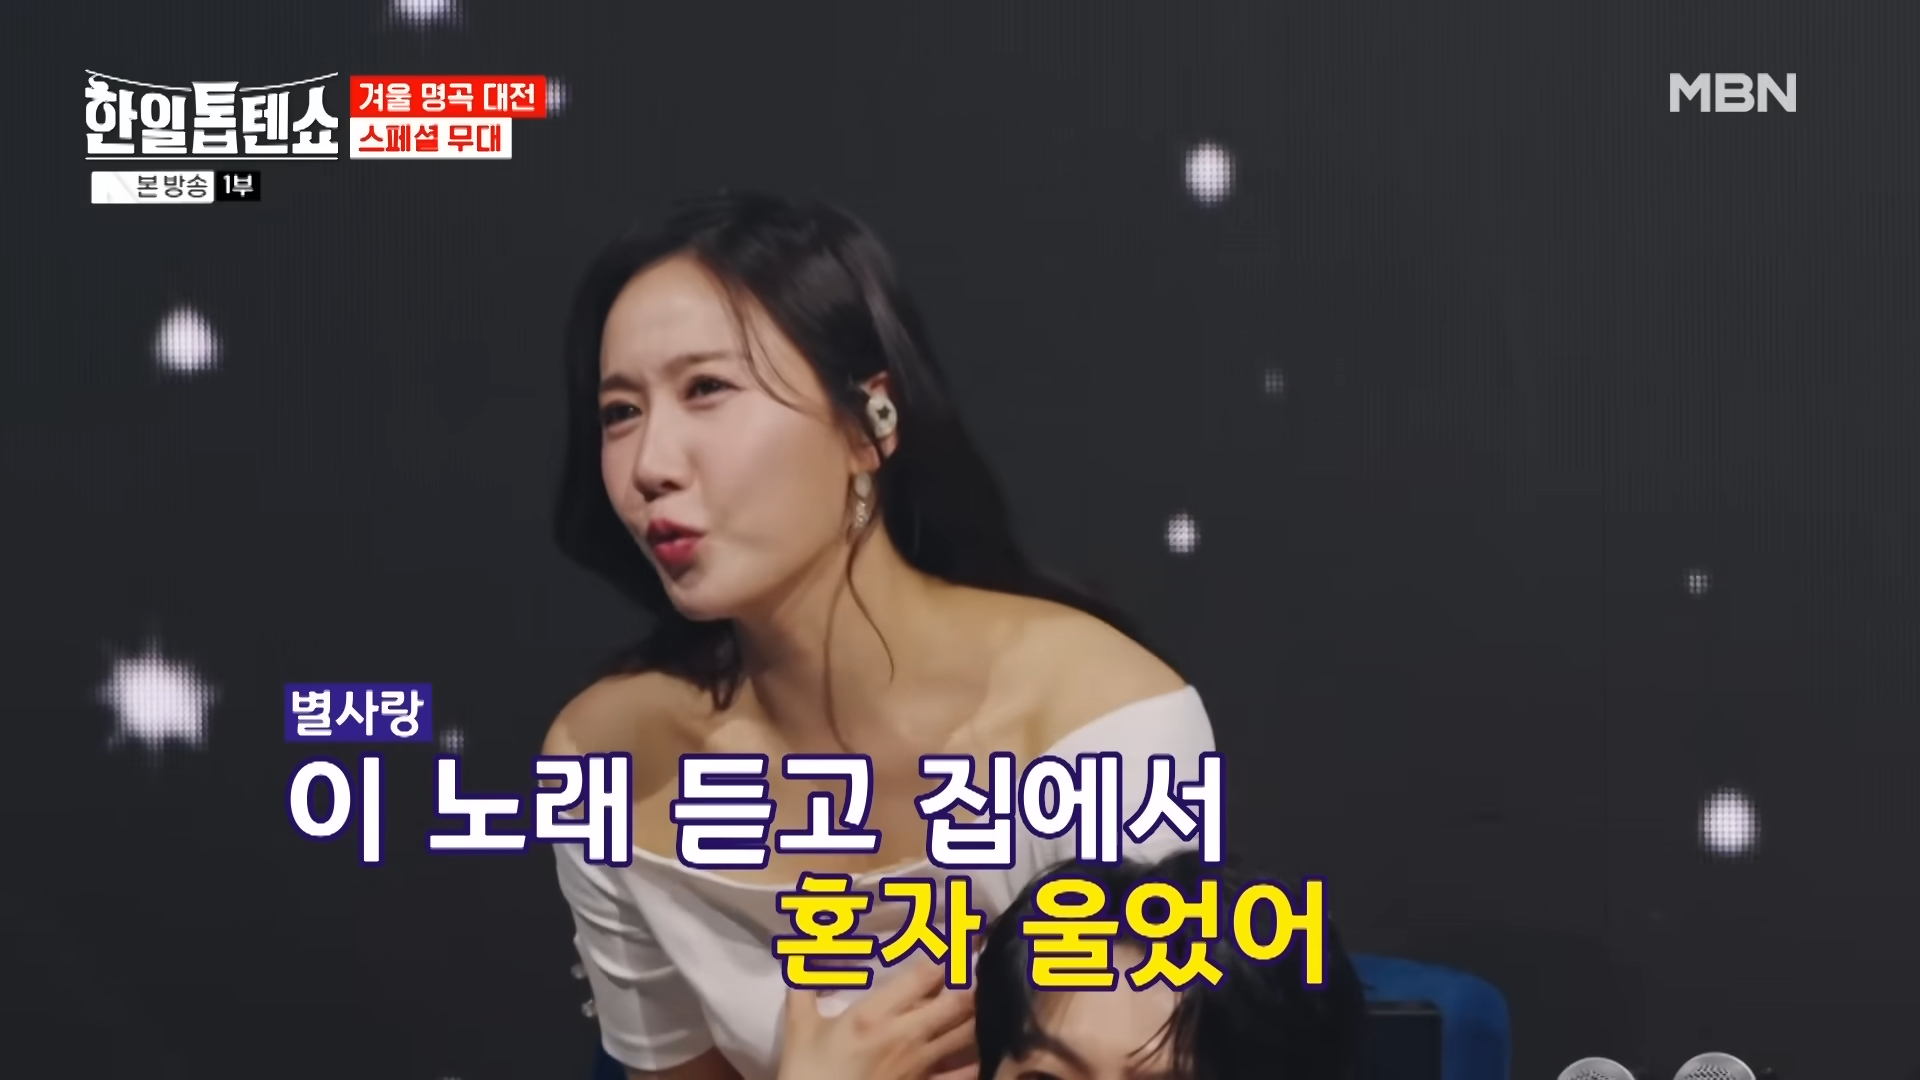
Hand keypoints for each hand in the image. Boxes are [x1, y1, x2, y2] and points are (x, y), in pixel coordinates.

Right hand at [777, 960, 977, 1079]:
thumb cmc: (807, 1071)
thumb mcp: (799, 1028)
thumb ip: (803, 989)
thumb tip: (801, 960)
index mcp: (875, 1015)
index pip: (924, 976)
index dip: (949, 954)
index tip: (965, 936)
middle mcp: (905, 1035)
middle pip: (957, 1002)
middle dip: (976, 980)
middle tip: (984, 963)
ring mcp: (919, 1064)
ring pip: (967, 1033)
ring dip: (980, 1012)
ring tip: (990, 995)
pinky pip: (962, 1073)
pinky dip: (978, 1057)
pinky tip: (987, 1044)